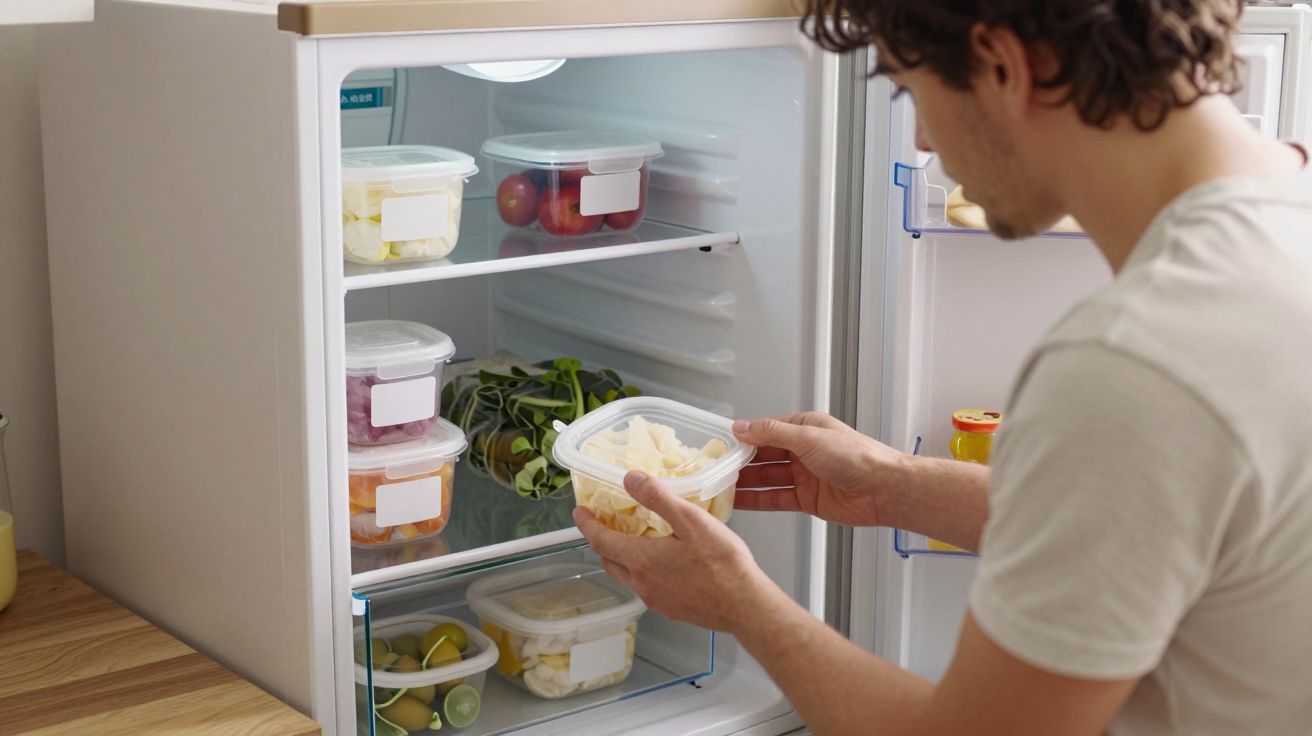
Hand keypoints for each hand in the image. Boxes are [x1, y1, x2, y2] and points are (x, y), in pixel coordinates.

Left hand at [573, 471, 783, 633]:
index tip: (579, 511)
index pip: (600, 540)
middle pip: (608, 560)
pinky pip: (644, 587)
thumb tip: (629, 479)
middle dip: (600, 540)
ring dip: (620, 557)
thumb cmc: (722, 563)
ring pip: (625, 576)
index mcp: (641, 559)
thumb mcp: (691, 520)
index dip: (586, 523)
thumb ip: (658, 498)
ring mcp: (654, 600)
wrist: (745, 606)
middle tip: (603, 523)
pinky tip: (659, 563)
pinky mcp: (669, 609)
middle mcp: (641, 583)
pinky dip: (640, 571)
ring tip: (630, 539)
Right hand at [733, 412, 904, 526]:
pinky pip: (775, 498)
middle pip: (764, 456)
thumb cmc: (855, 456)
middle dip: (740, 462)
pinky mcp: (806, 499)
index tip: (721, 446)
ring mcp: (804, 476)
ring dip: (745, 482)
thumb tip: (743, 427)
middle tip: (715, 469)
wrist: (884, 490)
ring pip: (767, 478)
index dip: (743, 438)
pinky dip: (757, 500)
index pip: (766, 431)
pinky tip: (739, 502)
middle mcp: (802, 451)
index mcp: (804, 428)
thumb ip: (772, 433)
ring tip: (719, 486)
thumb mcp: (808, 438)